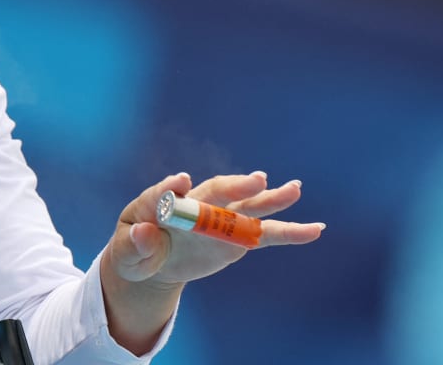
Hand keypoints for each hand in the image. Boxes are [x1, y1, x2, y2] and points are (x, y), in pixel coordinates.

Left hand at [99, 171, 324, 353]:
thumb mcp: (126, 254)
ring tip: (294, 188)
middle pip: (215, 191)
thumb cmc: (135, 252)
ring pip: (246, 206)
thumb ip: (134, 245)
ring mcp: (219, 218)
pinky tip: (315, 229)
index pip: (165, 191)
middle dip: (234, 185)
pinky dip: (290, 232)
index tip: (181, 181)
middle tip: (257, 179)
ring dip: (270, 198)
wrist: (154, 263)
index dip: (172, 186)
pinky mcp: (237, 237)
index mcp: (159, 202)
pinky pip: (265, 234)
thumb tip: (145, 234)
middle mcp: (195, 203)